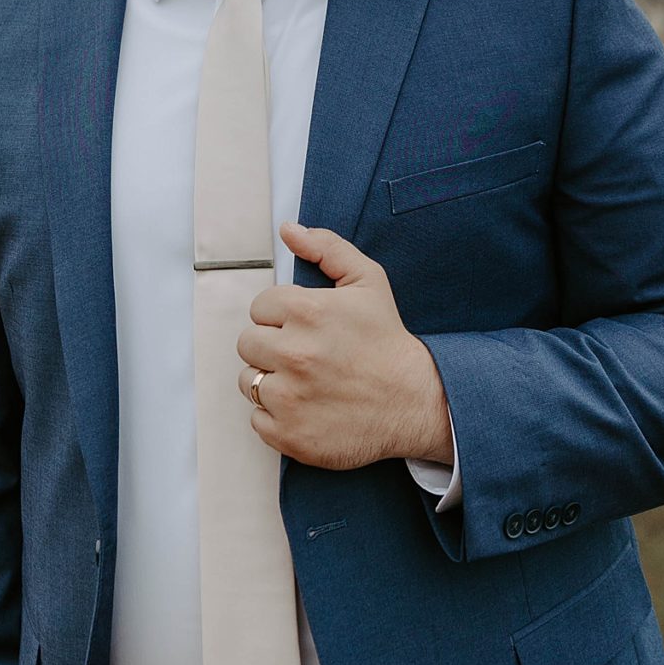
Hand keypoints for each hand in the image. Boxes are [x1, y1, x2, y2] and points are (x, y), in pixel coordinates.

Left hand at [236, 222, 453, 471]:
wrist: (416, 402)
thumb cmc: (387, 340)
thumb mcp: (367, 281)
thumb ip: (326, 248)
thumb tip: (288, 230)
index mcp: (307, 311)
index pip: (260, 308)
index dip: (283, 316)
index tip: (307, 328)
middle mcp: (293, 353)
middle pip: (248, 343)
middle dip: (272, 347)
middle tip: (306, 355)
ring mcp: (289, 397)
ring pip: (249, 382)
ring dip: (271, 381)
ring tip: (307, 382)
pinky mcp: (289, 434)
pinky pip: (258, 419)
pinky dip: (278, 417)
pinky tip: (308, 408)